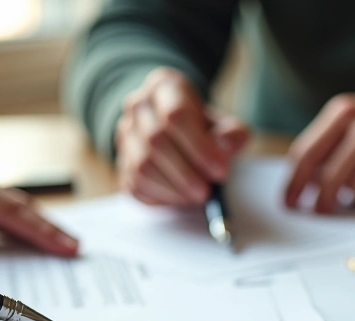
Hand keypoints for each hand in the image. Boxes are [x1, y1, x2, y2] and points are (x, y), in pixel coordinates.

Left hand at [0, 114, 77, 255]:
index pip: (3, 207)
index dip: (36, 229)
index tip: (64, 246)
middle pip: (16, 207)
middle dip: (48, 230)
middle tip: (78, 252)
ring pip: (9, 210)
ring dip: (37, 229)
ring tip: (67, 249)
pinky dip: (18, 227)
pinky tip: (35, 242)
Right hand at [116, 67, 249, 205]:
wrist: (177, 134)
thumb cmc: (203, 128)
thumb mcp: (224, 124)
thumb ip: (232, 134)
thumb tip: (226, 146)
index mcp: (164, 86)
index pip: (176, 114)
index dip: (199, 146)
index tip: (220, 170)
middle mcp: (138, 106)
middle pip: (156, 140)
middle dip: (186, 172)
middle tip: (208, 191)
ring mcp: (125, 134)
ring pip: (142, 165)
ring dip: (173, 187)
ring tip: (198, 196)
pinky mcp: (122, 163)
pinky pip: (136, 184)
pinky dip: (161, 197)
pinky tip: (181, 198)